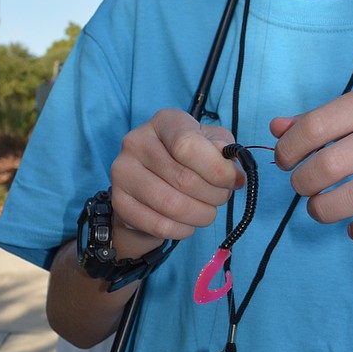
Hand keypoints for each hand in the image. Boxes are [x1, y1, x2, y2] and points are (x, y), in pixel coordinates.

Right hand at [108, 109, 242, 256]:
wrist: (152, 185)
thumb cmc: (188, 161)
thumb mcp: (211, 145)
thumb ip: (224, 151)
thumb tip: (232, 171)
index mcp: (165, 121)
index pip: (189, 145)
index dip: (217, 169)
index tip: (233, 181)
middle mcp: (137, 141)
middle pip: (184, 179)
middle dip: (214, 195)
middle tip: (221, 198)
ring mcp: (122, 171)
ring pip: (172, 206)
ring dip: (201, 215)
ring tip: (207, 211)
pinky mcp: (118, 201)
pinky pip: (159, 225)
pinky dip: (182, 230)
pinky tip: (188, 223)